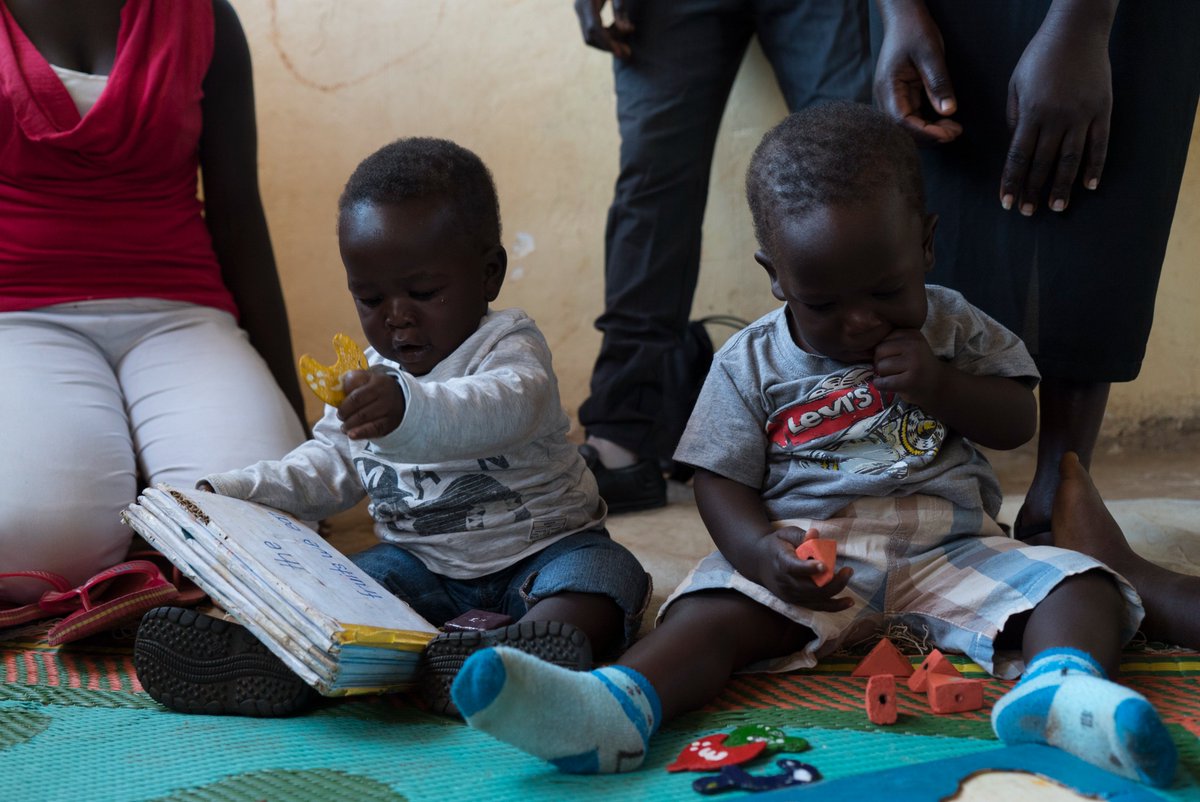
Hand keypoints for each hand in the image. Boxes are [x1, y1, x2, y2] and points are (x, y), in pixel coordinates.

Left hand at [337, 369, 405, 439]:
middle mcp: (385, 396)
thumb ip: (352, 380)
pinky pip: (375, 429)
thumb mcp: (367, 378)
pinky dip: (361, 433)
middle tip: (341, 418)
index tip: (339, 410)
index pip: (357, 397)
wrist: (400, 396)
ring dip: (351, 425)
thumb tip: (337, 388)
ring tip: (344, 427)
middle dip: (346, 416)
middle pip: (361, 410)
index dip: (344, 406)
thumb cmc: (376, 388)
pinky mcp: (391, 423)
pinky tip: (351, 435)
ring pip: (366, 419)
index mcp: (377, 382)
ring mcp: (390, 410)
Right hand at [573, 0, 633, 58]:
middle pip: (590, 37)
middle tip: (627, 53)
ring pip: (590, 37)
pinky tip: (620, 30)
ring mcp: (580, 10)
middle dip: (609, 46)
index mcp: (588, 1)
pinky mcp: (584, 12)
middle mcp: (579, 7)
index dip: (607, 43)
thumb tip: (626, 31)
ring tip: (626, 42)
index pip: (595, 28)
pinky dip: (606, 35)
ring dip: (608, 42)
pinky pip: (593, 30)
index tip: (621, 52)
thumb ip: (621, 8)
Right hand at [751, 527, 853, 610]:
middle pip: (810, 587)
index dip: (808, 568)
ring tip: (848, 576)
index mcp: (780, 561)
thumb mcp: (785, 534)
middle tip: (848, 570)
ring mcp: (789, 594)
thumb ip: (801, 535)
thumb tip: (814, 534)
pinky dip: (833, 606)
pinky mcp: (795, 602)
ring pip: (816, 599)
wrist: (759, 562)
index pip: (793, 567)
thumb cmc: (776, 545)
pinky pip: (816, 607)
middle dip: (832, 582)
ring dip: (836, 590)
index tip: (823, 565)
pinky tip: (848, 602)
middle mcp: (784, 582)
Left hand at [872, 328, 942, 406]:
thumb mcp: (909, 346)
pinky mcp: (910, 381)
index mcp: (912, 334)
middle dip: (880, 362)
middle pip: (879, 351)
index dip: (883, 351)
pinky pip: (883, 382)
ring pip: (880, 366)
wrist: (938, 385)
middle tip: (892, 369)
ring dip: (883, 374)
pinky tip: (890, 385)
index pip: (883, 338)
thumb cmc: (917, 365)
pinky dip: (881, 385)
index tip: (894, 358)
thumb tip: (862, 345)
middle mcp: (914, 346)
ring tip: (896, 376)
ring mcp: (913, 363)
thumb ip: (891, 342)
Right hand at [873, 0, 960, 145]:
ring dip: (929, 132)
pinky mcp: (900, 98)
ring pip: (907, 128)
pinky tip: (944, 121)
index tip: (948, 134)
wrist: (904, 19)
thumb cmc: (914, 32)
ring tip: (953, 128)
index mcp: (888, 88)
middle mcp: (885, 98)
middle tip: (955, 131)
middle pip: (902, 131)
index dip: (924, 132)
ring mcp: (891, 100)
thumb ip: (938, 83)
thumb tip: (948, 111)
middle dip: (929, 136)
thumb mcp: (931, 54)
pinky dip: (928, 124)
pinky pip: (911, 119)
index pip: (902, 122)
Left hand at [1000, 17, 1111, 215]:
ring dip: (1062, 186)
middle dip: (1034, 190)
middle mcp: (1057, 117)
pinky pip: (1100, 144)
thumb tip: (1015, 148)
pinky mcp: (1103, 110)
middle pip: (1043, 163)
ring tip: (1057, 207)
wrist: (1077, 31)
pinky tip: (1090, 185)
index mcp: (1031, 112)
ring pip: (1071, 159)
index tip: (1007, 202)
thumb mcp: (1015, 85)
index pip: (1018, 156)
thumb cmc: (1039, 57)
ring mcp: (1082, 115)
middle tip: (1028, 212)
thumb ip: (1014, 117)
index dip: (1012, 181)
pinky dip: (1096, 166)